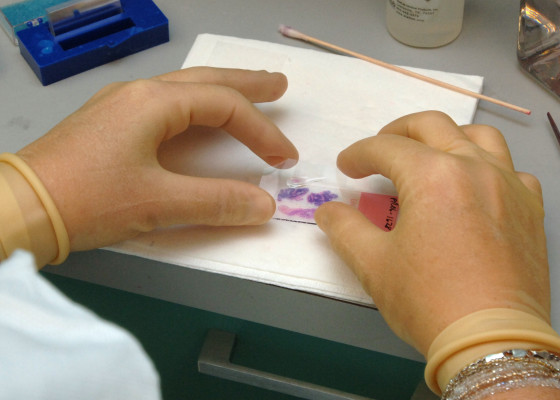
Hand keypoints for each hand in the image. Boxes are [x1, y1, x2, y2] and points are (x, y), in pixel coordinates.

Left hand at [17, 68, 297, 251]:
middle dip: (247, 83)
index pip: (224, 106)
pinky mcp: (110, 123)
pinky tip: (197, 114)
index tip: (284, 158)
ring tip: (249, 91)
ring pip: (184, 88)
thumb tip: (264, 205)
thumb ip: (217, 202)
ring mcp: (121, 105)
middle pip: (206, 81)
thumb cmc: (86, 198)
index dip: (261, 131)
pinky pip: (165, 102)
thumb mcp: (159, 203)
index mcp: (153, 102)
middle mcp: (138, 93)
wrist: (20, 207)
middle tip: (279, 85)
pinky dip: (195, 105)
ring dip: (220, 89)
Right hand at [315, 111, 548, 354]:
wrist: (492, 340)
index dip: (358, 154)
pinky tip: (476, 188)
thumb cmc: (428, 300)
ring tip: (430, 155)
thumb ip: (344, 228)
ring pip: (479, 136)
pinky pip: (512, 170)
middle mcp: (474, 167)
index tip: (345, 168)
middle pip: (432, 126)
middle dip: (398, 131)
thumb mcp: (372, 264)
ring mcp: (509, 184)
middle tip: (379, 151)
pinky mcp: (530, 208)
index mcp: (432, 175)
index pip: (386, 148)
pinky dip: (489, 168)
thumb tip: (327, 210)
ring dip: (448, 137)